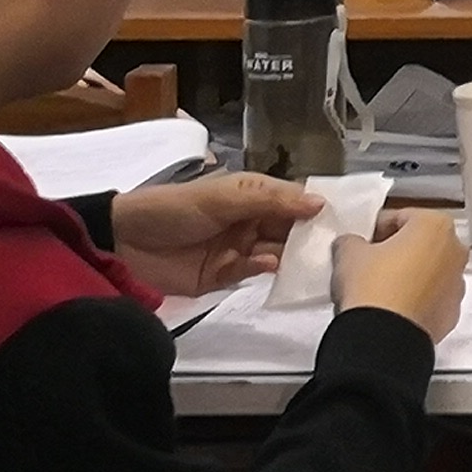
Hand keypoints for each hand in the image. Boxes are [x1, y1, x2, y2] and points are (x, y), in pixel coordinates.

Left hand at [110, 173, 319, 294]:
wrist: (122, 243)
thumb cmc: (173, 209)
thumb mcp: (223, 197)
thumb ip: (270, 201)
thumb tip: (320, 203)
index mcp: (252, 195)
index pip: (294, 200)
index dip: (319, 207)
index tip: (350, 217)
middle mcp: (250, 221)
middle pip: (291, 229)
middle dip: (311, 235)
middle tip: (338, 244)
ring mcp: (238, 249)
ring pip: (277, 252)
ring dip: (291, 254)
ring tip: (309, 258)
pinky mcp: (223, 276)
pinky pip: (252, 271)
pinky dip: (263, 267)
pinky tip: (268, 263)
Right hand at [336, 210, 466, 341]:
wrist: (384, 337)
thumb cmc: (371, 285)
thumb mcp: (348, 253)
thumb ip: (351, 240)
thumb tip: (352, 244)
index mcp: (436, 226)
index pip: (401, 217)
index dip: (375, 228)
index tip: (360, 241)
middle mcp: (455, 251)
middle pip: (421, 243)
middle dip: (396, 250)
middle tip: (368, 262)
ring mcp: (458, 284)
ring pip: (429, 271)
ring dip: (408, 275)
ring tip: (378, 288)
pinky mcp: (452, 313)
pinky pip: (431, 298)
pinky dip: (416, 299)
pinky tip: (392, 308)